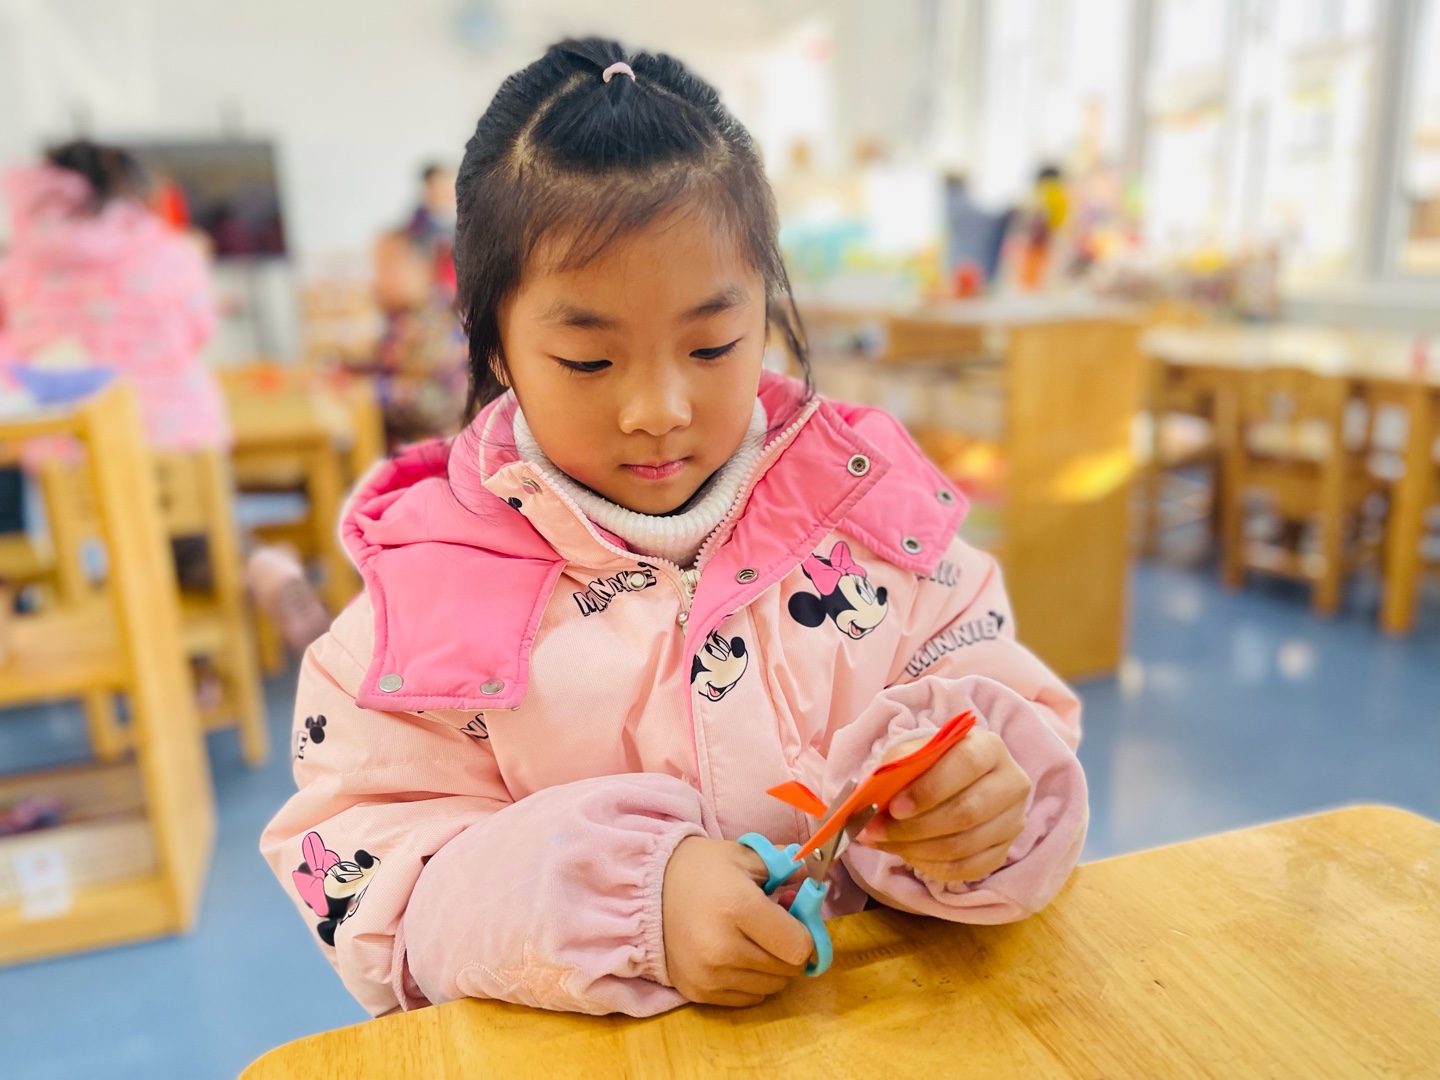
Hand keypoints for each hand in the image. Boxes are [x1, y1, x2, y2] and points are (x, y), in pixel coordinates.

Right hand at [661, 836, 814, 1006]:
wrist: (648, 890)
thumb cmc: (703, 869)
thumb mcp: (747, 858)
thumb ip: (787, 871)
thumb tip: (814, 885)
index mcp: (739, 908)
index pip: (799, 946)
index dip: (807, 935)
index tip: (798, 923)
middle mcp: (723, 948)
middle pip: (788, 969)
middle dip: (791, 950)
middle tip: (776, 929)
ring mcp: (708, 975)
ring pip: (771, 987)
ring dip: (772, 968)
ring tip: (755, 942)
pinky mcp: (698, 992)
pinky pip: (747, 998)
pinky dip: (752, 981)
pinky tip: (738, 957)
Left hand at [859, 729, 1030, 882]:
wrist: (956, 783)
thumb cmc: (933, 765)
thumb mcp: (915, 752)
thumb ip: (896, 765)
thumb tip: (871, 793)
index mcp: (989, 747)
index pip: (966, 764)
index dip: (929, 789)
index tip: (894, 807)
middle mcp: (1010, 782)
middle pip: (966, 812)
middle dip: (914, 827)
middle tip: (877, 831)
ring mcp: (1012, 820)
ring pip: (964, 845)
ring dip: (915, 849)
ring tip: (884, 842)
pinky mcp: (1004, 850)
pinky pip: (967, 868)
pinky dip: (931, 866)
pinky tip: (907, 854)